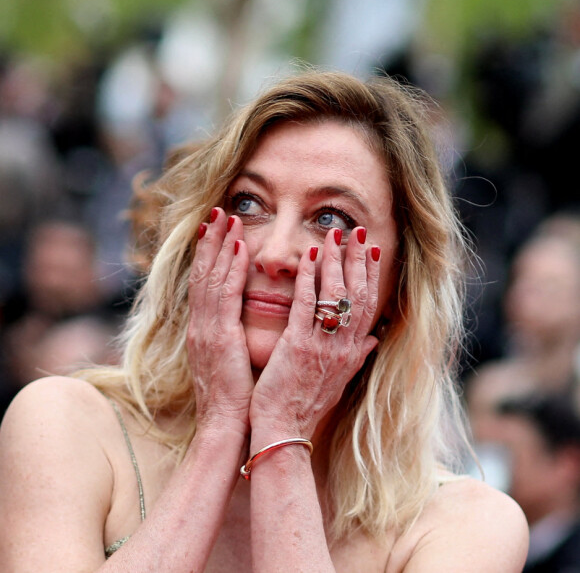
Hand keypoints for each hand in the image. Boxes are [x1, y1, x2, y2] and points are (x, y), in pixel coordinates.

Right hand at [187, 208, 253, 433]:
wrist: (225, 427)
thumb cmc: (234, 398)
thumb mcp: (230, 362)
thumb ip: (234, 338)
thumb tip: (242, 323)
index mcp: (205, 330)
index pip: (205, 284)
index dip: (210, 254)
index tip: (217, 229)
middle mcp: (201, 325)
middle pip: (204, 273)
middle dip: (212, 240)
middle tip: (219, 211)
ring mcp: (207, 330)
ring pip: (212, 278)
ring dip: (221, 245)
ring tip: (228, 218)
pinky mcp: (220, 338)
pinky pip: (226, 297)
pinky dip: (231, 271)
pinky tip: (239, 249)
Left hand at [250, 226, 380, 438]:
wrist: (284, 431)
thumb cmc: (306, 405)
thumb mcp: (340, 382)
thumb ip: (358, 356)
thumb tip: (375, 339)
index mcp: (351, 352)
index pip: (366, 305)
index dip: (370, 275)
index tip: (371, 250)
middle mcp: (343, 346)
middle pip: (356, 294)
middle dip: (357, 259)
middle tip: (357, 231)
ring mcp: (321, 345)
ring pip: (335, 294)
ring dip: (335, 261)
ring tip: (334, 234)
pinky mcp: (297, 346)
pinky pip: (306, 304)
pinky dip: (308, 278)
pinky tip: (308, 256)